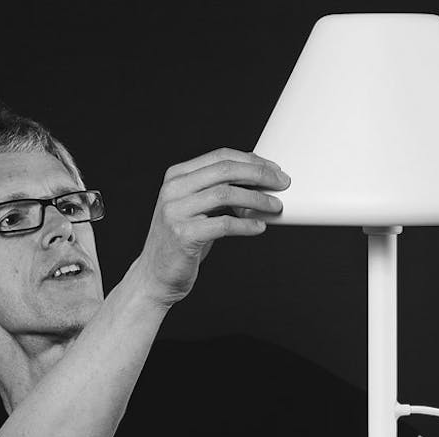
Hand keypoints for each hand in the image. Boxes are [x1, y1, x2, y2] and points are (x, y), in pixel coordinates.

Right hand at [133, 148, 288, 306]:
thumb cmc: (182, 241)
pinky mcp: (183, 235)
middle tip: (282, 183)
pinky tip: (259, 227)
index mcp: (176, 176)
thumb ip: (217, 191)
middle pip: (225, 170)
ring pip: (227, 194)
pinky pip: (224, 224)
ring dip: (258, 199)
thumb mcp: (196, 208)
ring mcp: (175, 211)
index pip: (220, 157)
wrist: (155, 276)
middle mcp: (173, 189)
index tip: (274, 169)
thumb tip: (258, 179)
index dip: (252, 161)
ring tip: (275, 206)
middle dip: (259, 174)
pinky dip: (247, 224)